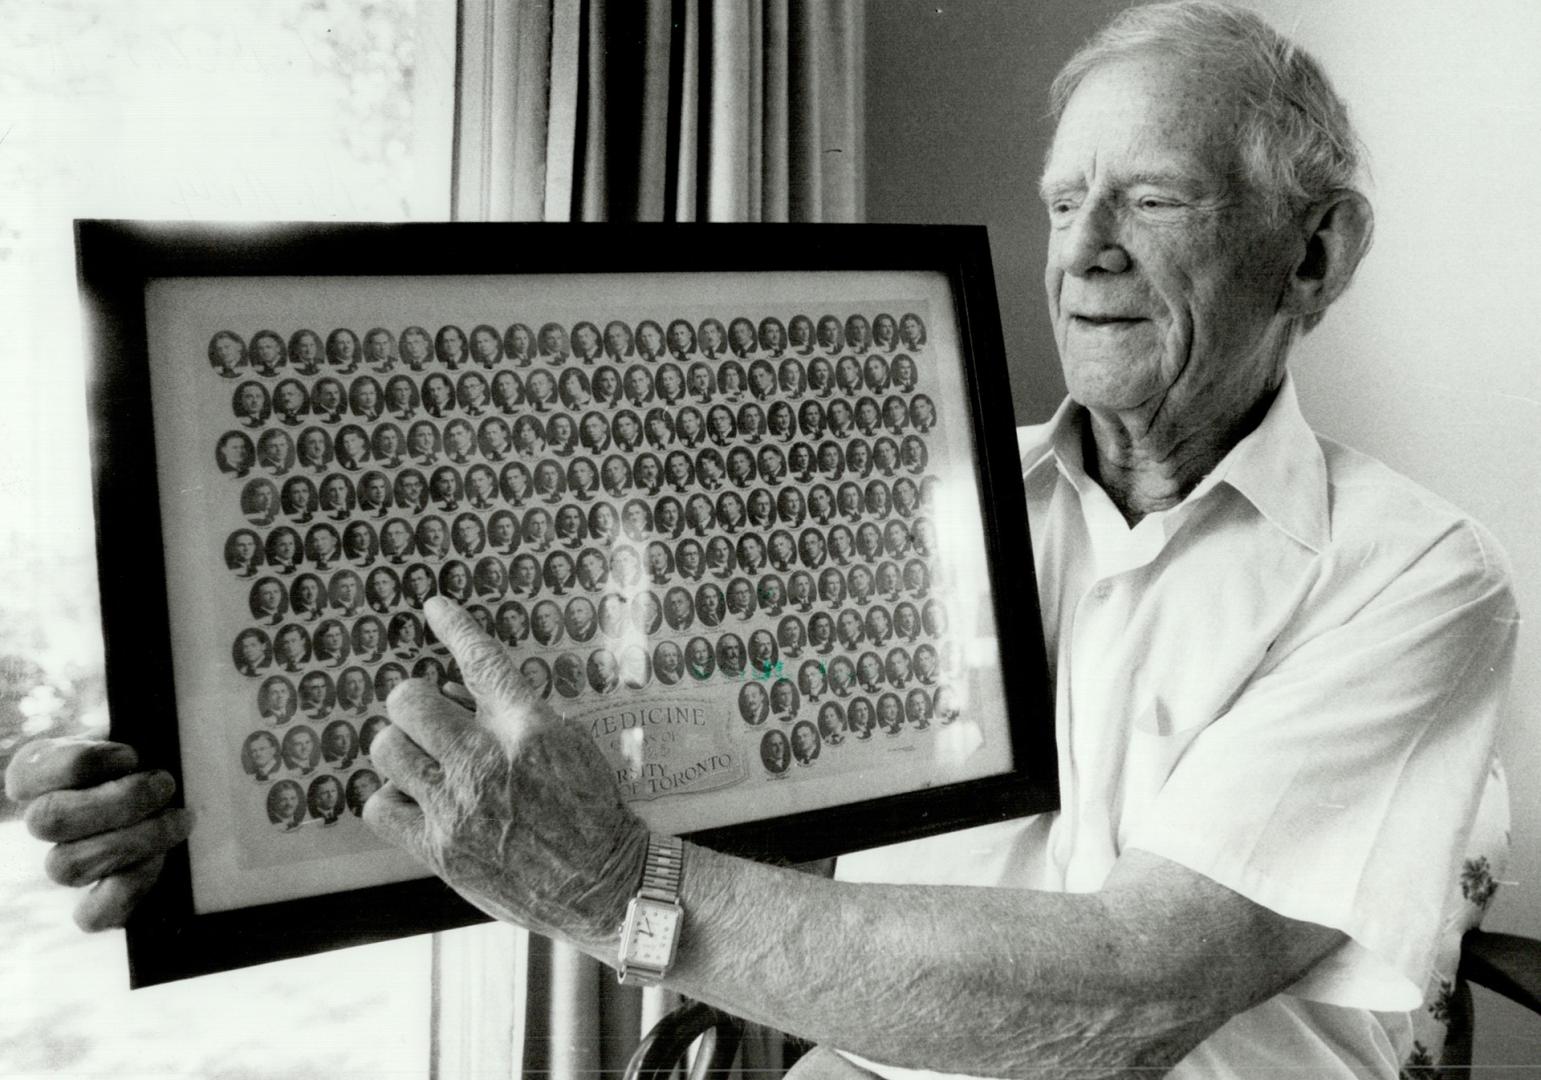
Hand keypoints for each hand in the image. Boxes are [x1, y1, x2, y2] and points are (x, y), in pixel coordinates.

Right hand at [4, 738, 192, 930]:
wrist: (178, 784)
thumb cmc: (155, 748)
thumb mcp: (141, 725)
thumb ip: (137, 724)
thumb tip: (151, 737)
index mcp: (38, 771)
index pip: (26, 775)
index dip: (80, 765)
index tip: (128, 754)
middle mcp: (42, 819)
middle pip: (48, 822)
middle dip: (118, 803)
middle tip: (165, 783)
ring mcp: (64, 861)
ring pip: (67, 867)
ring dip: (132, 841)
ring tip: (177, 818)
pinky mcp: (93, 900)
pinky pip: (92, 915)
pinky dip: (129, 888)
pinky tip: (159, 860)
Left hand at [364, 596, 649, 953]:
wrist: (603, 883)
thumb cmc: (589, 810)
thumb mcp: (567, 745)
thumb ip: (511, 715)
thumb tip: (452, 691)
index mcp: (528, 728)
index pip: (481, 661)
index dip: (455, 625)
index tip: (436, 607)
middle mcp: (488, 762)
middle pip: (408, 701)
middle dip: (415, 703)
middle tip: (432, 721)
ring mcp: (458, 807)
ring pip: (386, 749)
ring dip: (402, 749)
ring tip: (426, 763)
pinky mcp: (439, 850)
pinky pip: (378, 806)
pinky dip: (392, 798)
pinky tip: (419, 801)